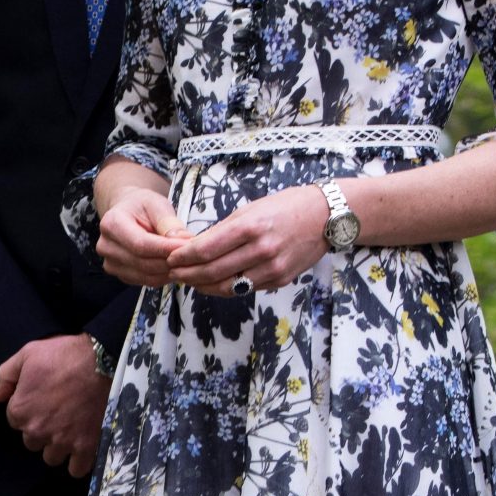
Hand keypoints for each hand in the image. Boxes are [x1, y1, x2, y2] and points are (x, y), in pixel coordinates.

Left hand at [0, 335, 107, 475]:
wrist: (101, 361)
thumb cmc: (62, 355)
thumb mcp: (27, 354)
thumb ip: (6, 376)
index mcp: (20, 410)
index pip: (15, 421)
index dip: (28, 410)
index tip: (41, 400)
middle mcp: (37, 431)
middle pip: (32, 441)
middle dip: (42, 430)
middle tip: (57, 413)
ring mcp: (62, 441)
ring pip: (51, 456)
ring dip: (58, 446)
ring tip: (70, 428)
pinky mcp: (85, 447)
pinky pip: (76, 469)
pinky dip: (78, 462)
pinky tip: (81, 447)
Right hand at [96, 186, 191, 285]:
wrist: (128, 212)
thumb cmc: (142, 206)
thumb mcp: (156, 204)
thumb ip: (168, 222)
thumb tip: (184, 240)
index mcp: (112, 224)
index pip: (141, 244)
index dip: (166, 248)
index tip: (189, 246)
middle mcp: (107, 246)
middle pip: (144, 263)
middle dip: (172, 260)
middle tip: (193, 254)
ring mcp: (111, 263)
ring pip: (147, 276)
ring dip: (170, 270)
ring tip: (185, 259)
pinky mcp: (121, 275)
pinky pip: (147, 281)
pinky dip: (164, 276)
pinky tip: (173, 265)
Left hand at [166, 185, 329, 295]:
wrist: (325, 216)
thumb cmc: (284, 207)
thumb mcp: (250, 209)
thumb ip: (223, 230)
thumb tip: (194, 246)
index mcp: (249, 227)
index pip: (205, 249)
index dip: (183, 257)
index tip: (169, 257)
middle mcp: (261, 249)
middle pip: (213, 271)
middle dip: (188, 274)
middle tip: (173, 273)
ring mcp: (272, 268)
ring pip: (228, 286)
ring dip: (204, 286)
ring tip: (189, 281)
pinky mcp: (281, 280)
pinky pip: (247, 288)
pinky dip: (227, 287)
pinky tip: (214, 283)